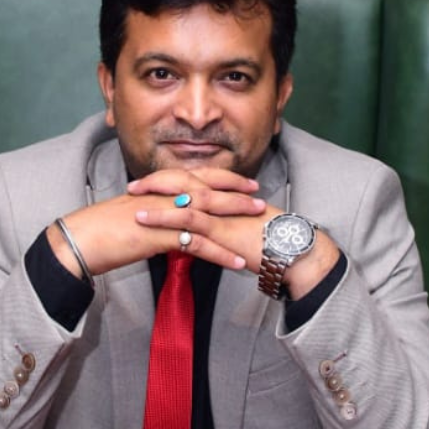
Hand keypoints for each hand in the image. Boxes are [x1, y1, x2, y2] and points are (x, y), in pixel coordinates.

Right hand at [48, 167, 264, 277]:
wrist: (79, 240)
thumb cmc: (99, 232)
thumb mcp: (131, 218)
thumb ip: (153, 217)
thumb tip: (166, 227)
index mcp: (156, 189)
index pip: (194, 177)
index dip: (221, 178)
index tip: (242, 181)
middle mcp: (162, 196)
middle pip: (208, 189)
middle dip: (236, 192)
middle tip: (260, 196)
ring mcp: (163, 214)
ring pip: (208, 213)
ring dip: (236, 219)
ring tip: (259, 225)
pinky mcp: (161, 236)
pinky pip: (198, 245)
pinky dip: (221, 254)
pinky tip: (238, 263)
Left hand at [132, 168, 339, 299]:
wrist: (294, 250)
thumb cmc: (272, 242)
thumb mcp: (245, 227)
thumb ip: (227, 223)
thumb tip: (213, 228)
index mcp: (227, 196)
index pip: (195, 180)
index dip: (170, 179)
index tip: (149, 181)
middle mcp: (223, 201)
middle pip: (185, 185)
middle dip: (157, 184)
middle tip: (133, 186)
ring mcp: (222, 217)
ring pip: (184, 203)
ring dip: (157, 204)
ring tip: (134, 206)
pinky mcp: (223, 235)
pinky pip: (192, 228)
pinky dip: (169, 225)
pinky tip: (152, 229)